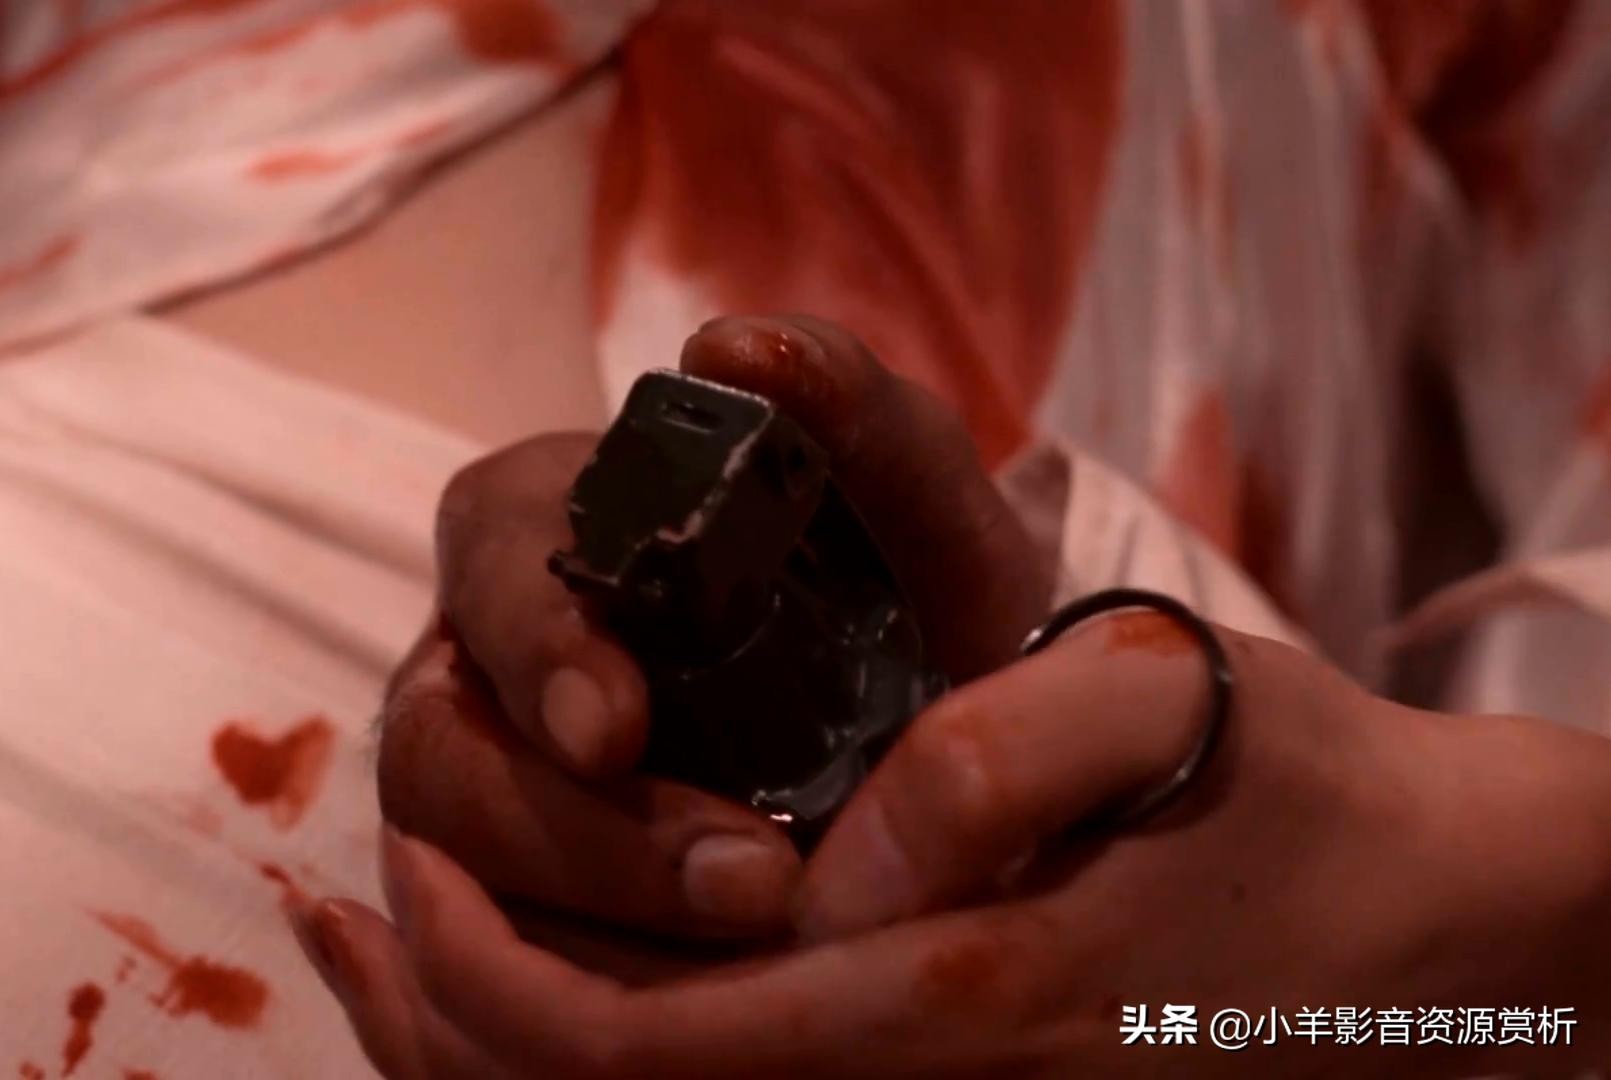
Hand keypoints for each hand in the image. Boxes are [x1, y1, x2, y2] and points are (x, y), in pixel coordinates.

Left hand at [317, 316, 1610, 1076]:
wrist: (1420, 925)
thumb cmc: (1294, 793)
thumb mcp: (1182, 711)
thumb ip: (1015, 757)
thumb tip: (850, 855)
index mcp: (960, 1001)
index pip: (640, 1050)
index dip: (486, 973)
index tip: (405, 856)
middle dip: (451, 1019)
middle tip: (369, 892)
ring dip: (497, 1041)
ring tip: (386, 944)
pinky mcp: (954, 1076)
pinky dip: (600, 1043)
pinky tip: (559, 965)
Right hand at [373, 315, 1050, 943]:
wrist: (939, 719)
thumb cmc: (905, 590)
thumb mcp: (919, 507)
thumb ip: (857, 411)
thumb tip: (731, 345)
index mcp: (549, 535)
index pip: (491, 570)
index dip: (536, 653)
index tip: (618, 726)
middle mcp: (485, 663)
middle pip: (445, 756)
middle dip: (582, 835)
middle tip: (750, 884)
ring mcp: (488, 787)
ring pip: (454, 874)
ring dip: (593, 923)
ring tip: (761, 936)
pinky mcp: (514, 896)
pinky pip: (498, 954)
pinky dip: (583, 984)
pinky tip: (699, 997)